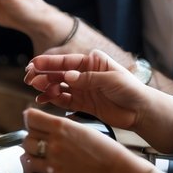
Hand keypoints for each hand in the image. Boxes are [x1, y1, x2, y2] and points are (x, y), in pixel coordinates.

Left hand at [20, 108, 153, 172]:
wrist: (117, 171)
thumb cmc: (105, 150)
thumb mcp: (83, 129)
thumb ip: (63, 127)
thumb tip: (47, 125)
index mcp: (62, 125)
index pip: (30, 117)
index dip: (30, 119)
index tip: (33, 122)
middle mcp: (55, 139)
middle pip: (28, 134)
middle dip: (33, 136)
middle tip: (42, 140)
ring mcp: (53, 157)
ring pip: (27, 149)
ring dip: (32, 150)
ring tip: (42, 153)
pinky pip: (32, 166)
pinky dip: (34, 165)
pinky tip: (42, 164)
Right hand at [23, 49, 172, 151]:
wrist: (142, 112)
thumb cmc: (132, 90)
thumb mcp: (112, 80)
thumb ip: (88, 78)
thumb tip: (68, 76)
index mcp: (92, 62)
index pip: (66, 61)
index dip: (48, 63)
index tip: (33, 65)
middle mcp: (84, 74)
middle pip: (58, 73)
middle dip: (43, 75)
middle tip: (30, 79)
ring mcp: (82, 88)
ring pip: (58, 86)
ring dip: (46, 87)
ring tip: (37, 90)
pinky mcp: (82, 103)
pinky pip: (63, 100)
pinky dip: (52, 99)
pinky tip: (43, 99)